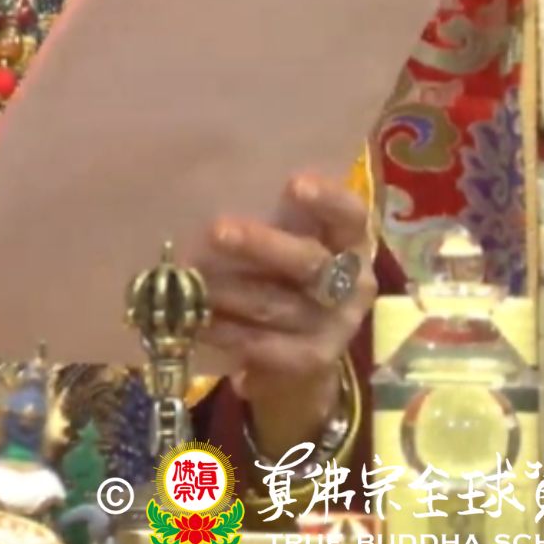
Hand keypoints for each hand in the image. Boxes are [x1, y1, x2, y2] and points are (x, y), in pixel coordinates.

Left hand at [195, 172, 374, 453]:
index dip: (327, 199)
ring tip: (191, 280)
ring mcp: (336, 325)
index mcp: (350, 241)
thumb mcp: (290, 239)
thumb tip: (204, 188)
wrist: (303, 349)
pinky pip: (267, 346)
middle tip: (216, 231)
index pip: (350, 214)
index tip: (294, 184)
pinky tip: (200, 325)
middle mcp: (352, 282)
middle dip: (261, 245)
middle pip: (309, 261)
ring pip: (278, 304)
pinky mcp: (313, 359)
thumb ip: (267, 215)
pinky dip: (230, 334)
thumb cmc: (285, 270)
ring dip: (231, 292)